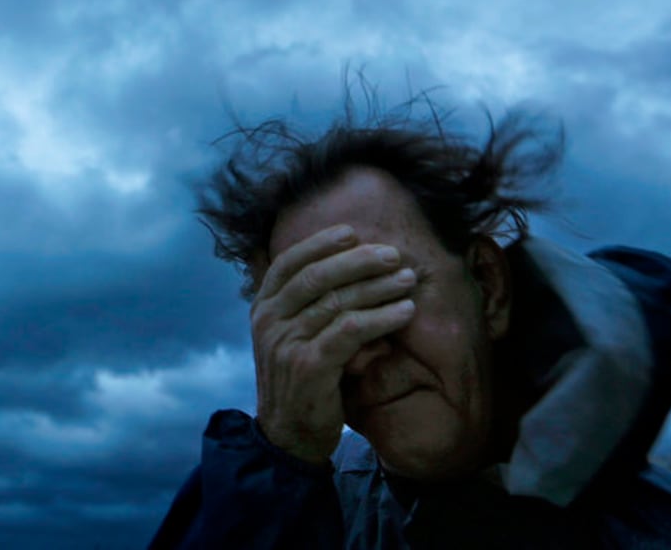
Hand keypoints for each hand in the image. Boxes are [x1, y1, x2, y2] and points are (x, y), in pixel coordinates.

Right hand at [250, 225, 416, 463]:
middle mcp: (269, 321)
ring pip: (336, 302)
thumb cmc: (299, 380)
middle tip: (393, 255)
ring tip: (407, 280)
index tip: (351, 233)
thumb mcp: (289, 336)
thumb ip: (305, 303)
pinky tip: (404, 312)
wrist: (288, 436)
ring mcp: (286, 343)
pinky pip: (350, 331)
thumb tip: (340, 262)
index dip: (320, 243)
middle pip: (316, 277)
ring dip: (378, 288)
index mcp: (263, 308)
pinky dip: (380, 317)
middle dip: (357, 261)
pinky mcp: (309, 366)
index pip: (288, 262)